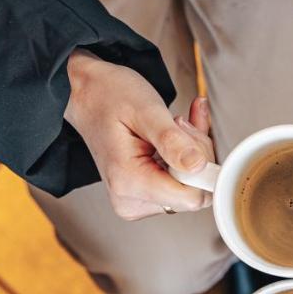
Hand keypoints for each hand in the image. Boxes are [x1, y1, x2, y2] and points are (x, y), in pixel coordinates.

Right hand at [64, 50, 214, 219]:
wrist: (88, 94)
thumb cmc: (110, 96)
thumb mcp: (146, 110)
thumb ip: (172, 140)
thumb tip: (198, 166)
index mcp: (129, 182)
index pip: (191, 198)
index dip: (204, 167)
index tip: (190, 135)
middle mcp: (130, 200)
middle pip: (193, 193)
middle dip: (198, 155)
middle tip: (180, 125)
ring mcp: (136, 200)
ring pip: (191, 186)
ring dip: (193, 152)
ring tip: (175, 125)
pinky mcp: (143, 194)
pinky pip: (182, 181)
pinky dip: (187, 154)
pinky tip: (178, 130)